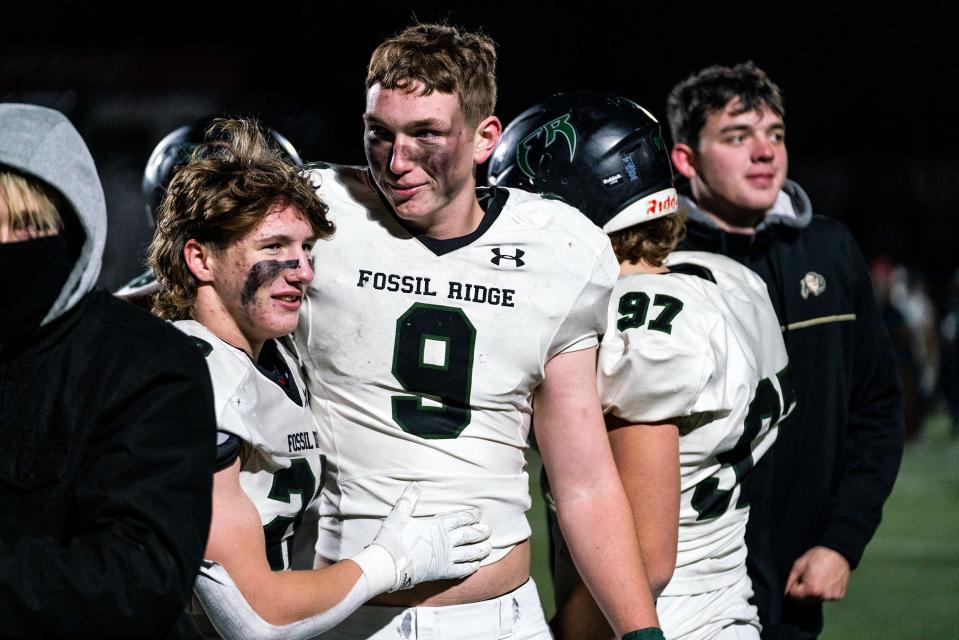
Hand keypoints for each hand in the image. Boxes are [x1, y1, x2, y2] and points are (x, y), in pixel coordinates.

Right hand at [371, 484, 491, 591]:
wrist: (389, 564)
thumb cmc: (393, 538)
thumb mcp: (399, 515)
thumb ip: (408, 500)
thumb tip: (415, 485)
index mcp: (437, 525)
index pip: (460, 518)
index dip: (471, 516)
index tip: (478, 514)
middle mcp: (446, 541)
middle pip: (469, 535)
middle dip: (480, 532)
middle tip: (489, 530)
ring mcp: (446, 557)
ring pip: (470, 553)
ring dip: (480, 549)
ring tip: (488, 547)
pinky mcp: (442, 572)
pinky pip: (462, 569)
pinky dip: (471, 567)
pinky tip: (476, 565)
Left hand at [785, 546, 850, 600]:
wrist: (838, 552)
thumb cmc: (818, 556)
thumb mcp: (799, 565)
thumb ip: (790, 579)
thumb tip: (784, 590)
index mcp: (812, 589)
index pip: (794, 595)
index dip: (793, 585)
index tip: (798, 577)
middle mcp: (823, 596)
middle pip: (805, 599)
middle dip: (802, 590)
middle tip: (807, 576)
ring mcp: (832, 597)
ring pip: (815, 598)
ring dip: (813, 591)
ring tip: (817, 577)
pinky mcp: (839, 595)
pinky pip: (826, 596)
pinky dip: (823, 591)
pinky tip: (825, 580)